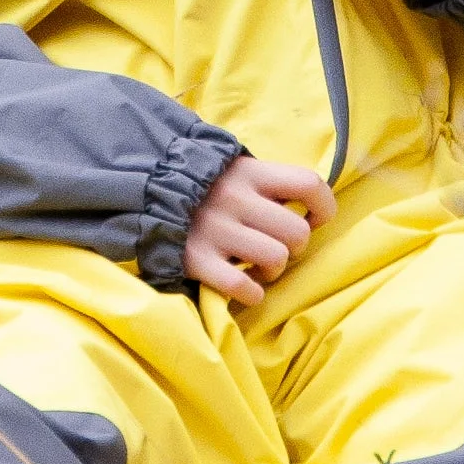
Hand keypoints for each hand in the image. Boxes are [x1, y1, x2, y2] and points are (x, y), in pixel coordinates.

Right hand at [183, 155, 334, 304]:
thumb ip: (268, 182)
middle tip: (276, 247)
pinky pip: (243, 287)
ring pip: (275, 260)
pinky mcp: (196, 259)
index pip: (309, 184)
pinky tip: (243, 286)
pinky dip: (251, 293)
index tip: (313, 220)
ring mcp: (215, 230)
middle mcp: (235, 198)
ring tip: (257, 268)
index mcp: (249, 172)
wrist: (140, 192)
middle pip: (297, 233)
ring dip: (272, 272)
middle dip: (294, 248)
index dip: (323, 207)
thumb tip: (309, 207)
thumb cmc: (201, 186)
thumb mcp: (234, 169)